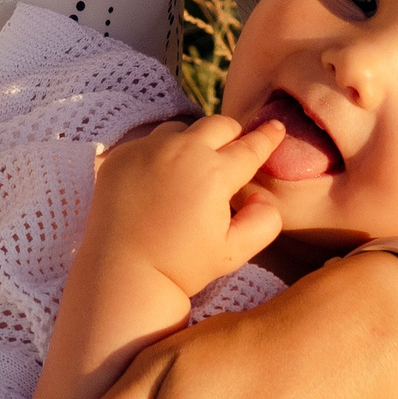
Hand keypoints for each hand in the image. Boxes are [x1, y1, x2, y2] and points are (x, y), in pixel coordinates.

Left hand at [87, 114, 285, 295]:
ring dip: (193, 143)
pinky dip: (160, 154)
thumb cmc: (181, 267)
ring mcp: (147, 149)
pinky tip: (158, 182)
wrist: (122, 273)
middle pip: (219, 125)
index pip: (250, 147)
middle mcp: (182, 151)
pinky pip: (149, 142)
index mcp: (215, 173)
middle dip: (232, 136)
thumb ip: (264, 221)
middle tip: (231, 155)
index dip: (267, 137)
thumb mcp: (234, 253)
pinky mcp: (121, 155)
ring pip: (182, 129)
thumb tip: (262, 196)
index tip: (276, 127)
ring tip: (190, 171)